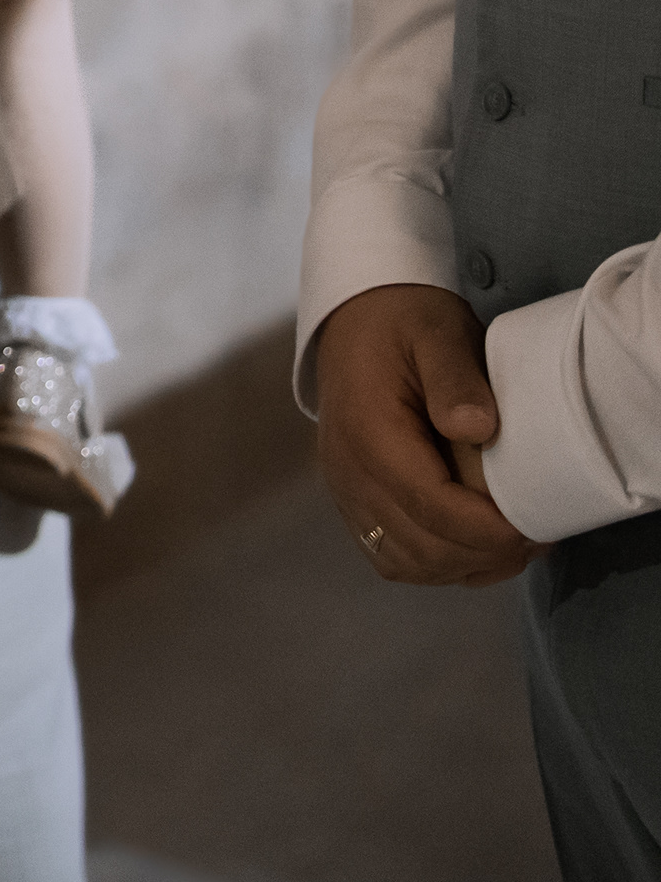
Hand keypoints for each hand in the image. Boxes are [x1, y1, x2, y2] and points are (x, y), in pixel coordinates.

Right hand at [315, 282, 539, 586]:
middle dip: (484, 554)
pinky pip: (389, 555)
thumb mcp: (438, 332)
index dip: (486, 530)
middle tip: (536, 536)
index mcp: (368, 432)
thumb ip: (455, 378)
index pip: (429, 506)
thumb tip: (478, 429)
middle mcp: (348, 471)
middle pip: (419, 546)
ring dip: (461, 565)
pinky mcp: (352, 498)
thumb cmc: (403, 322)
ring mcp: (345, 489)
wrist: (356, 316)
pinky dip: (435, 564)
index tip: (535, 527)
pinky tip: (470, 546)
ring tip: (509, 544)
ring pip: (404, 562)